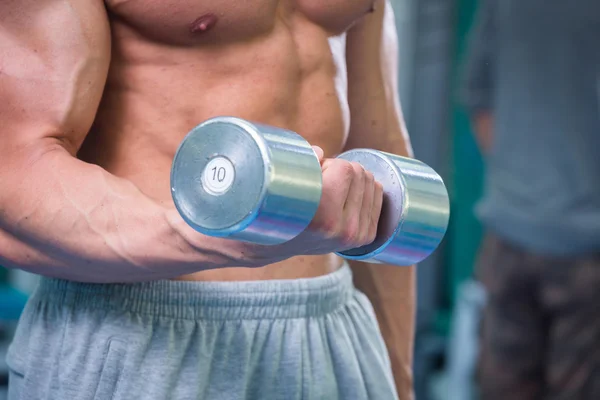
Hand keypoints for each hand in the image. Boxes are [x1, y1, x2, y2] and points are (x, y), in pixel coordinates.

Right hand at [269, 146, 383, 256]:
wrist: (277, 243)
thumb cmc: (278, 206)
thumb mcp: (282, 183)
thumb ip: (302, 163)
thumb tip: (320, 153)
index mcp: (324, 218)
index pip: (345, 169)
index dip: (328, 165)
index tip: (314, 175)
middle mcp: (344, 230)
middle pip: (360, 173)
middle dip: (341, 170)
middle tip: (322, 183)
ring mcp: (356, 236)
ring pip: (372, 183)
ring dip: (352, 180)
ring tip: (330, 191)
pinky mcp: (366, 237)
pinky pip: (377, 196)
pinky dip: (363, 189)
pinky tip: (345, 196)